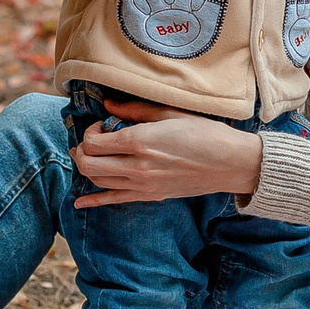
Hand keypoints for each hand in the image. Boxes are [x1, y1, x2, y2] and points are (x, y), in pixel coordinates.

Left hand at [76, 102, 263, 205]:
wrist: (229, 163)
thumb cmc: (205, 133)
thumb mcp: (170, 113)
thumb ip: (135, 110)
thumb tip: (108, 105)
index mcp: (140, 141)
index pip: (94, 143)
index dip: (90, 132)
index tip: (102, 124)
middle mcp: (137, 166)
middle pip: (89, 163)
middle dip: (82, 151)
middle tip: (90, 141)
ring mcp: (142, 185)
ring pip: (97, 180)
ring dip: (87, 168)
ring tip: (91, 157)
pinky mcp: (150, 196)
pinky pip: (114, 200)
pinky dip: (94, 202)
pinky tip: (80, 203)